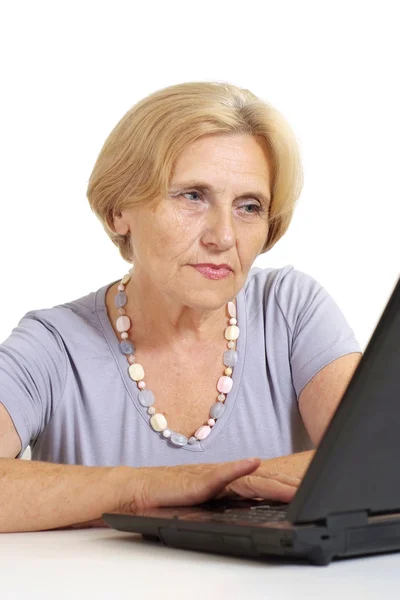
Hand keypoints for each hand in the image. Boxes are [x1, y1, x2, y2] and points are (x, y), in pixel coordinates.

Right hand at [62, 459, 299, 528]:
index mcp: (223, 484)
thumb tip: (245, 517)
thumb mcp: (200, 509)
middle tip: (315, 487)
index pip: (259, 485)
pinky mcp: (192, 480)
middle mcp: (219, 476)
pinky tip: (253, 464)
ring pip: (245, 477)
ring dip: (272, 481)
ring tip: (296, 486)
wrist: (132, 491)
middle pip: (259, 480)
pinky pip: (217, 475)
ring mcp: (207, 476)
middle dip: (288, 485)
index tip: (307, 491)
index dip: (283, 487)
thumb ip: (221, 509)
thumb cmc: (163, 501)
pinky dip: (236, 469)